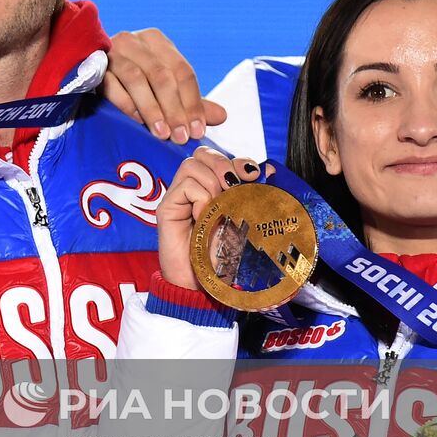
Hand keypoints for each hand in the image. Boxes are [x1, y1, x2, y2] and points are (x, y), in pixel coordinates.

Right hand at [104, 28, 225, 143]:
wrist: (87, 71)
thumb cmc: (133, 80)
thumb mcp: (163, 87)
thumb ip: (190, 101)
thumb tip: (222, 116)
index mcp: (157, 41)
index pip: (182, 71)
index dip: (193, 102)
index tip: (198, 131)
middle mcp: (135, 41)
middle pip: (162, 75)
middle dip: (174, 109)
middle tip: (181, 137)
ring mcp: (112, 51)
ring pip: (137, 79)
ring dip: (152, 109)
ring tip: (162, 134)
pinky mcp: (93, 66)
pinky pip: (112, 86)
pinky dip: (127, 104)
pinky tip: (138, 122)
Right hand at [157, 148, 264, 289]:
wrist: (205, 284)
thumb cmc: (224, 256)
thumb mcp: (244, 220)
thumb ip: (252, 195)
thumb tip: (270, 169)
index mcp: (211, 189)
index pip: (218, 157)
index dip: (237, 160)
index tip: (254, 176)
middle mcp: (192, 189)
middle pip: (202, 152)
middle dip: (224, 162)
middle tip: (235, 185)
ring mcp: (177, 198)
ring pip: (192, 164)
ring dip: (213, 182)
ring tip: (218, 207)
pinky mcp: (167, 208)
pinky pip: (186, 186)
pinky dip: (201, 198)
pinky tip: (203, 218)